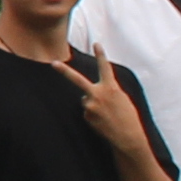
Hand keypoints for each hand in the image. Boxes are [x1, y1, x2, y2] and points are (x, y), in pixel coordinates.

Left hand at [63, 43, 153, 160]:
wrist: (127, 136)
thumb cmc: (127, 116)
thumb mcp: (122, 98)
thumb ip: (107, 90)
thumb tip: (89, 93)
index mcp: (111, 87)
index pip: (104, 68)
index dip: (100, 55)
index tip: (96, 44)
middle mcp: (98, 94)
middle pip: (77, 80)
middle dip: (64, 71)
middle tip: (53, 63)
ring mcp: (90, 106)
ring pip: (86, 99)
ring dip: (94, 104)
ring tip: (107, 114)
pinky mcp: (87, 116)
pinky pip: (87, 110)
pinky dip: (94, 114)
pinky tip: (103, 121)